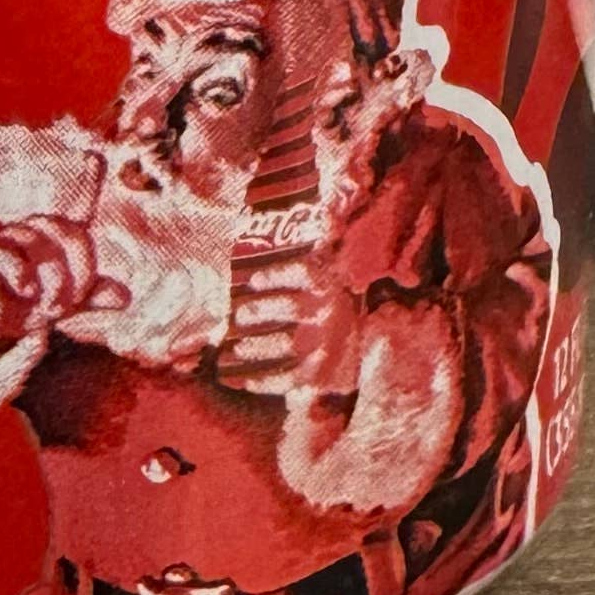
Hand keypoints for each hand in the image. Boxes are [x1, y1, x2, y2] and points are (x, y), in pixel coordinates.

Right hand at [0, 217, 128, 358]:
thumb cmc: (22, 311)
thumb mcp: (60, 308)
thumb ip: (89, 300)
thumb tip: (123, 297)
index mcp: (48, 241)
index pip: (76, 235)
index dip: (84, 267)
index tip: (77, 300)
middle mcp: (28, 234)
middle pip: (62, 231)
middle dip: (72, 275)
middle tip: (63, 306)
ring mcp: (5, 242)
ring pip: (35, 240)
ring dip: (51, 280)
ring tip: (48, 311)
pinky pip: (4, 253)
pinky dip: (20, 272)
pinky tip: (26, 290)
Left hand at [221, 249, 363, 399]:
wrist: (357, 357)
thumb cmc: (330, 310)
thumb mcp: (331, 280)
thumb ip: (324, 249)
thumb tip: (326, 212)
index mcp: (330, 288)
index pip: (305, 273)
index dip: (279, 274)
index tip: (253, 278)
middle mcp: (330, 315)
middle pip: (293, 308)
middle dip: (261, 309)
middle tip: (239, 313)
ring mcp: (325, 347)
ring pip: (288, 344)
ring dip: (258, 346)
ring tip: (237, 347)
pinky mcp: (319, 377)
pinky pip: (289, 380)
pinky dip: (265, 382)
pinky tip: (245, 380)